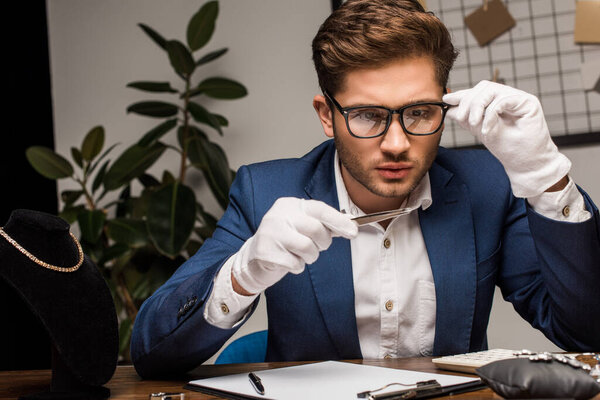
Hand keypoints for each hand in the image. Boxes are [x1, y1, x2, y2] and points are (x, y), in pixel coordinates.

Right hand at [231, 197, 357, 294]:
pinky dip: (297, 267)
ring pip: (307, 248)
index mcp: (289, 205)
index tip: (353, 232)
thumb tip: (350, 226)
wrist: (254, 259)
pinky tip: (288, 262)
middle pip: (316, 229)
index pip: (319, 209)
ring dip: (310, 257)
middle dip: (323, 243)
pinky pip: (295, 264)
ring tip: (300, 255)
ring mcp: (270, 233)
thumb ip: (323, 224)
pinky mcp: (265, 252)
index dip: (338, 221)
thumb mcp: (302, 227)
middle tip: (317, 247)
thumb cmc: (285, 242)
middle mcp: (278, 215)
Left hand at [443, 80, 570, 197]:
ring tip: (475, 124)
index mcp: (498, 102)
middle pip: (483, 87)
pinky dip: (491, 114)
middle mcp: (509, 97)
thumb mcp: (481, 131)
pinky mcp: (529, 103)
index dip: (462, 95)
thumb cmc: (507, 149)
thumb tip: (449, 107)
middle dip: (468, 102)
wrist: (525, 164)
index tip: (447, 101)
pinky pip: (504, 100)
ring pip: (492, 90)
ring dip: (478, 106)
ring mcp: (519, 98)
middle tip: (464, 119)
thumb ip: (468, 118)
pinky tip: (487, 129)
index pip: (478, 91)